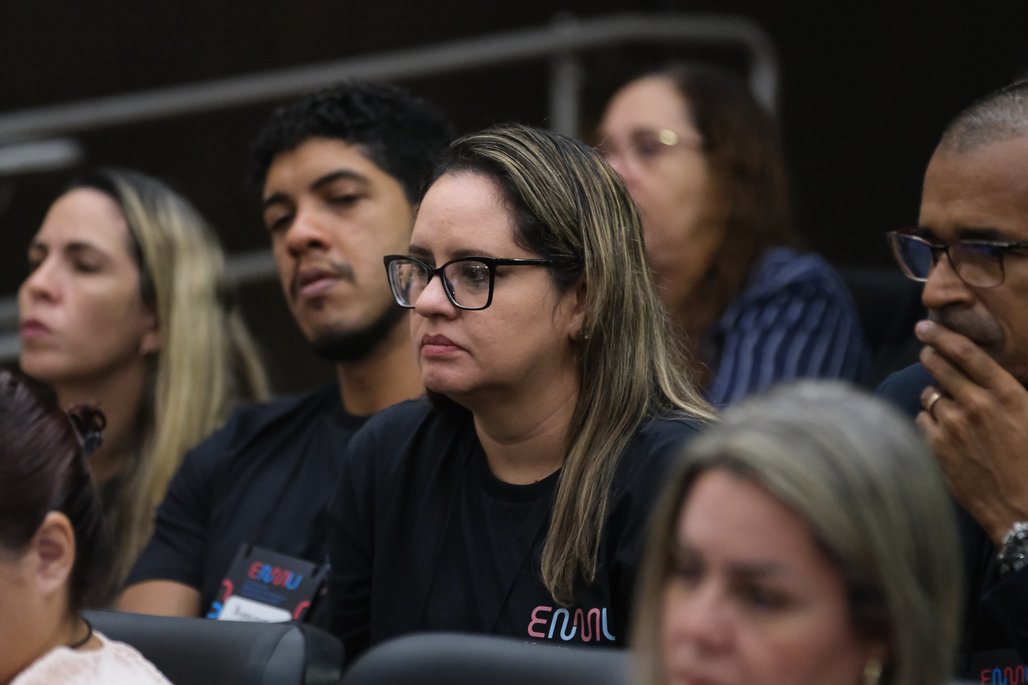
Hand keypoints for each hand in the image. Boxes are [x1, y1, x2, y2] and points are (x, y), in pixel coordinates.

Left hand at [915, 319, 1027, 542]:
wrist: (1025, 511)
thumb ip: (1010, 393)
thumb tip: (990, 378)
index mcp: (1008, 395)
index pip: (967, 352)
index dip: (943, 335)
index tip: (926, 325)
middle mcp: (977, 406)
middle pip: (940, 366)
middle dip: (930, 353)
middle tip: (926, 349)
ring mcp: (953, 427)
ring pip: (931, 395)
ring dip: (937, 396)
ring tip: (952, 407)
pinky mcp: (936, 448)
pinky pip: (922, 420)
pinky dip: (930, 421)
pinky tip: (944, 431)